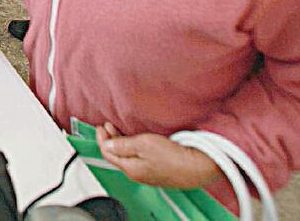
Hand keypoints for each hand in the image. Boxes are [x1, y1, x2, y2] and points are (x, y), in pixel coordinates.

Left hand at [96, 123, 220, 188]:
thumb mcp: (143, 145)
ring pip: (129, 155)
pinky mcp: (159, 168)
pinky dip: (133, 146)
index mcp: (131, 169)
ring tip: (119, 128)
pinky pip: (140, 157)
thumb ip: (123, 145)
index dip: (102, 139)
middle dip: (111, 139)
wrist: (199, 166)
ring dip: (122, 141)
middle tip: (107, 125)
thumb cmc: (174, 157)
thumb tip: (108, 145)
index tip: (100, 126)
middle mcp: (138, 173)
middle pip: (118, 155)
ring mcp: (149, 172)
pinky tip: (137, 139)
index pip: (108, 154)